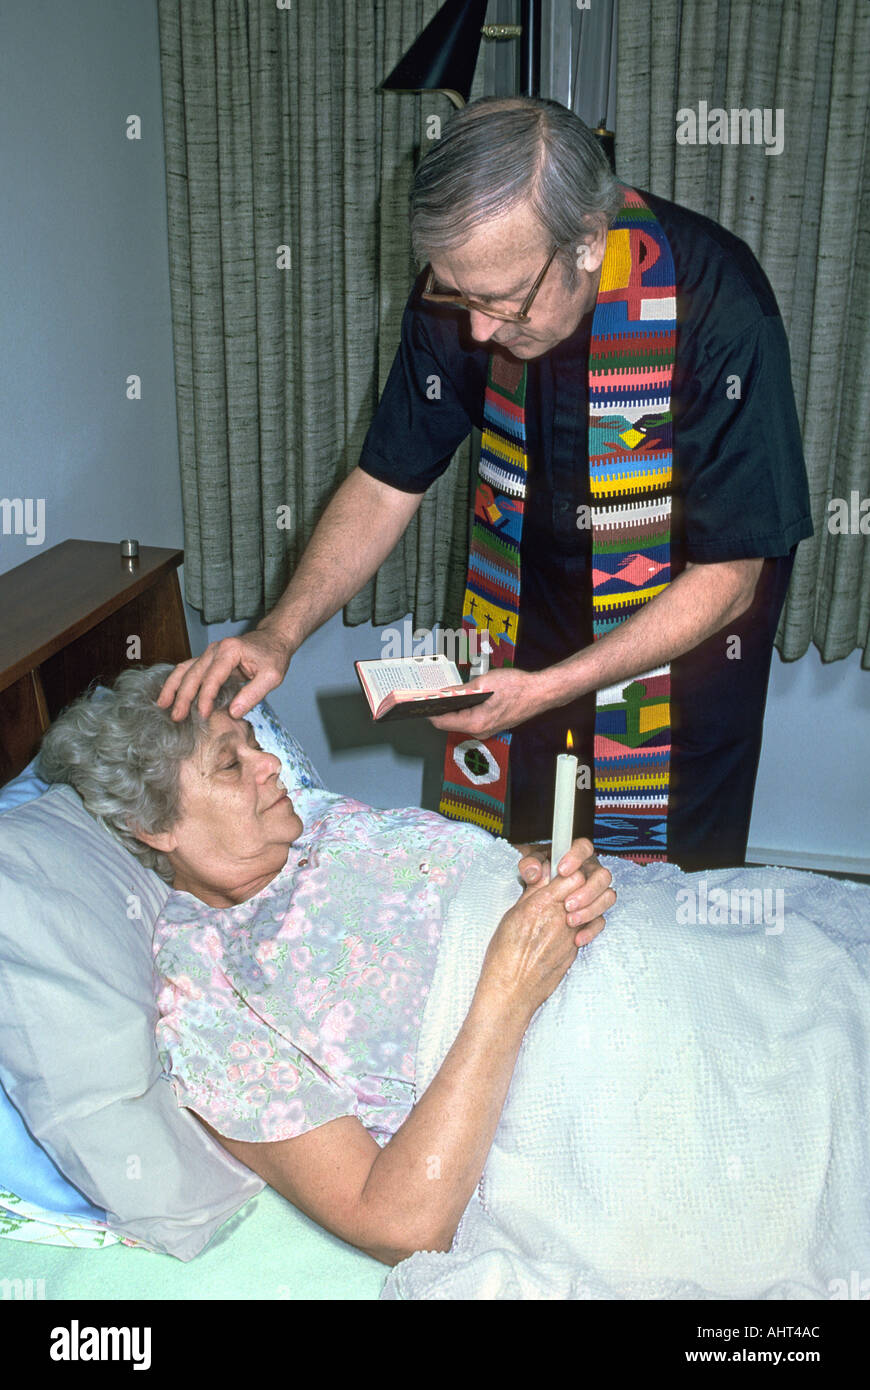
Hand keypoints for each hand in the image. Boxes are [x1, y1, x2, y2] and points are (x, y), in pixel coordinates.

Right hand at [156, 624, 292, 720]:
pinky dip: (178, 682)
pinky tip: (170, 694)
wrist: (273, 639)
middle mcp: (215, 649)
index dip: (205, 697)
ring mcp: (210, 653)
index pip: (212, 677)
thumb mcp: (272, 677)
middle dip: (183, 696)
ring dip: (173, 687)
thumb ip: (253, 694)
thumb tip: (233, 713)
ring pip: (185, 669)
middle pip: (193, 674)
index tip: (202, 715)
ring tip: (162, 705)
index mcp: (230, 651)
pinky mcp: (208, 659)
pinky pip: (188, 669)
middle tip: (176, 716)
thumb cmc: (274, 656)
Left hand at [427, 667, 547, 737]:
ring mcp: (486, 729)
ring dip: (453, 707)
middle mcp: (480, 731)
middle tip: (431, 693)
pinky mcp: (491, 724)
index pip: (442, 722)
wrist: (540, 692)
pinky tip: (464, 695)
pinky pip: (471, 718)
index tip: (419, 701)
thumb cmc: (517, 688)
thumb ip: (460, 689)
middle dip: (440, 708)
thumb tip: (441, 693)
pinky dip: (464, 708)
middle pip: (450, 722)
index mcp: (476, 723)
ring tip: (447, 692)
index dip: (429, 710)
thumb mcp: (483, 683)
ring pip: (461, 719)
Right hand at [479, 846, 611, 1022]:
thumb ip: (532, 893)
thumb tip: (543, 876)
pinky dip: (582, 924)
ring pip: (590, 907)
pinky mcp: (575, 950)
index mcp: (540, 905)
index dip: (569, 871)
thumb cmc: (504, 955)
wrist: (511, 990)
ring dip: (583, 904)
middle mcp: (560, 918)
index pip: (571, 875)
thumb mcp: (512, 916)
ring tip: (568, 908)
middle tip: (567, 888)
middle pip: (584, 888)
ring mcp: (570, 935)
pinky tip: (568, 927)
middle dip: (579, 884)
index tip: (562, 872)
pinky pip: (587, 929)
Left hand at [516, 837, 613, 940]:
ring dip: (590, 910)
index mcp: (576, 856)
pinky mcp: (595, 913)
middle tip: (567, 903)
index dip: (576, 857)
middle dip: (587, 891)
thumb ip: (529, 866)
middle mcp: (590, 872)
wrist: (535, 901)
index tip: (562, 870)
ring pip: (608, 897)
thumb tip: (534, 871)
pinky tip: (576, 938)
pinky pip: (602, 921)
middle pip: (603, 876)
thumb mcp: (529, 868)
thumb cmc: (534, 878)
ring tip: (569, 920)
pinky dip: (590, 930)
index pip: (584, 847)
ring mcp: (596, 893)